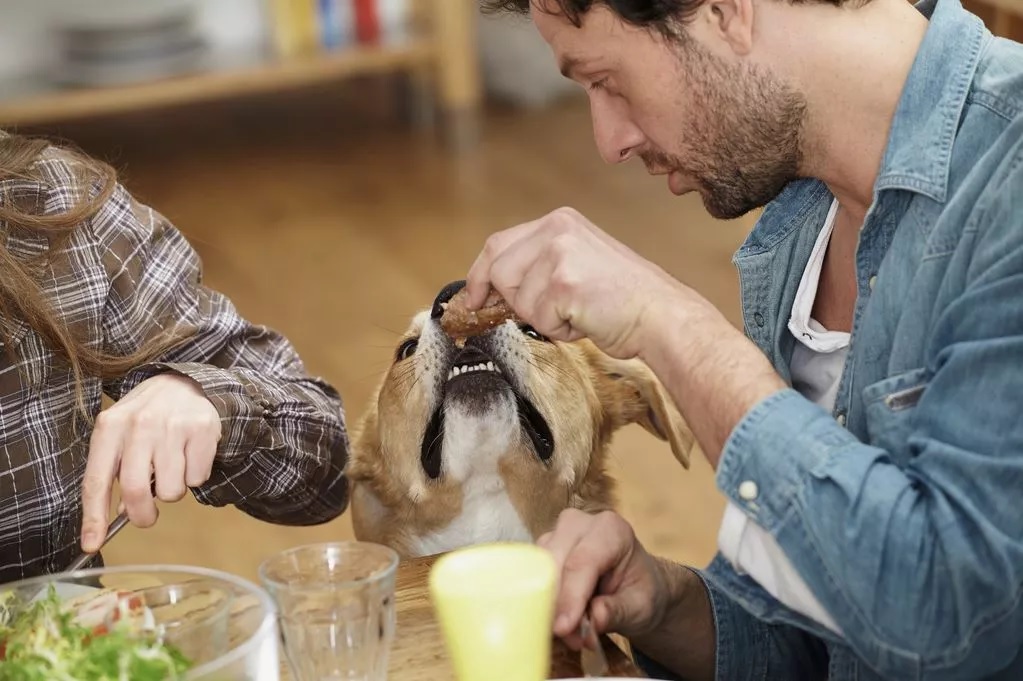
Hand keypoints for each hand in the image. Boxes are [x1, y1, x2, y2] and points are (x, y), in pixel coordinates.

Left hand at [80, 373, 220, 552]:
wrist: (186, 384)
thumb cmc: (147, 417)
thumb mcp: (121, 436)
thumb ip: (115, 472)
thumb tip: (119, 514)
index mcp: (110, 427)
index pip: (96, 480)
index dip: (93, 517)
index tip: (92, 544)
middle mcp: (139, 425)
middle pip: (135, 490)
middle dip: (141, 516)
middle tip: (147, 518)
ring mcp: (173, 426)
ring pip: (171, 490)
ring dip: (172, 491)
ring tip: (172, 469)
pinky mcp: (202, 430)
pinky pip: (197, 478)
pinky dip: (195, 476)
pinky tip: (190, 456)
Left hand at [465, 207, 683, 358]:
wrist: (660, 314)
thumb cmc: (623, 298)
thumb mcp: (577, 262)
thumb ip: (538, 265)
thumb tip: (493, 289)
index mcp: (559, 222)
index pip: (498, 244)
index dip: (480, 274)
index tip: (474, 298)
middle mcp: (556, 230)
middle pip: (499, 272)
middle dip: (514, 303)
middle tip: (548, 314)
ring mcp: (559, 255)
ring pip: (517, 301)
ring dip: (543, 319)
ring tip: (578, 312)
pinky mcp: (563, 283)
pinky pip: (537, 320)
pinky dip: (559, 331)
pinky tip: (585, 320)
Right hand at [538, 508, 672, 648]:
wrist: (634, 586)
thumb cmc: (639, 591)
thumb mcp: (640, 606)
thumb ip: (618, 610)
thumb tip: (595, 619)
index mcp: (611, 530)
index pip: (582, 562)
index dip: (571, 596)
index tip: (564, 628)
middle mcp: (580, 523)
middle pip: (555, 563)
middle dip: (559, 606)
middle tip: (572, 640)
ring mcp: (557, 533)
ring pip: (539, 570)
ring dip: (550, 606)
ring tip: (573, 634)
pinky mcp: (543, 549)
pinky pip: (533, 576)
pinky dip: (543, 602)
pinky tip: (560, 621)